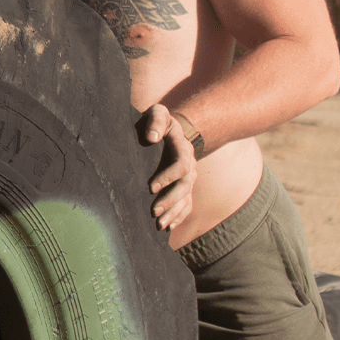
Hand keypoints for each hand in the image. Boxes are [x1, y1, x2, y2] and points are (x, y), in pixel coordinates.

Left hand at [140, 104, 196, 231]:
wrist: (168, 130)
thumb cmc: (157, 121)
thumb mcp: (157, 113)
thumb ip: (155, 120)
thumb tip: (152, 138)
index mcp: (182, 147)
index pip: (181, 165)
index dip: (168, 177)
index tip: (150, 187)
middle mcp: (189, 164)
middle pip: (185, 186)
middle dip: (170, 200)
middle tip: (154, 211)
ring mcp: (188, 177)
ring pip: (186, 198)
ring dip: (174, 213)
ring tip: (159, 225)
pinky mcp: (184, 187)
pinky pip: (187, 205)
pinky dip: (179, 217)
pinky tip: (168, 227)